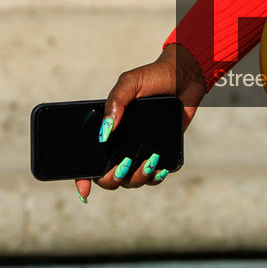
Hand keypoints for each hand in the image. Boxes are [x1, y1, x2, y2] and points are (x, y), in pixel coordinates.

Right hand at [75, 42, 208, 202]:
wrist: (184, 76)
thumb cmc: (153, 77)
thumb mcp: (130, 83)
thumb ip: (115, 103)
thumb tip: (104, 133)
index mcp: (107, 129)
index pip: (88, 159)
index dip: (83, 178)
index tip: (84, 190)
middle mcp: (119, 144)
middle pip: (107, 177)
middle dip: (112, 178)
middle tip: (124, 163)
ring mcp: (139, 151)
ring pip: (130, 181)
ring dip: (136, 178)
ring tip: (149, 161)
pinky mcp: (159, 154)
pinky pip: (152, 177)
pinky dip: (154, 178)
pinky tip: (160, 167)